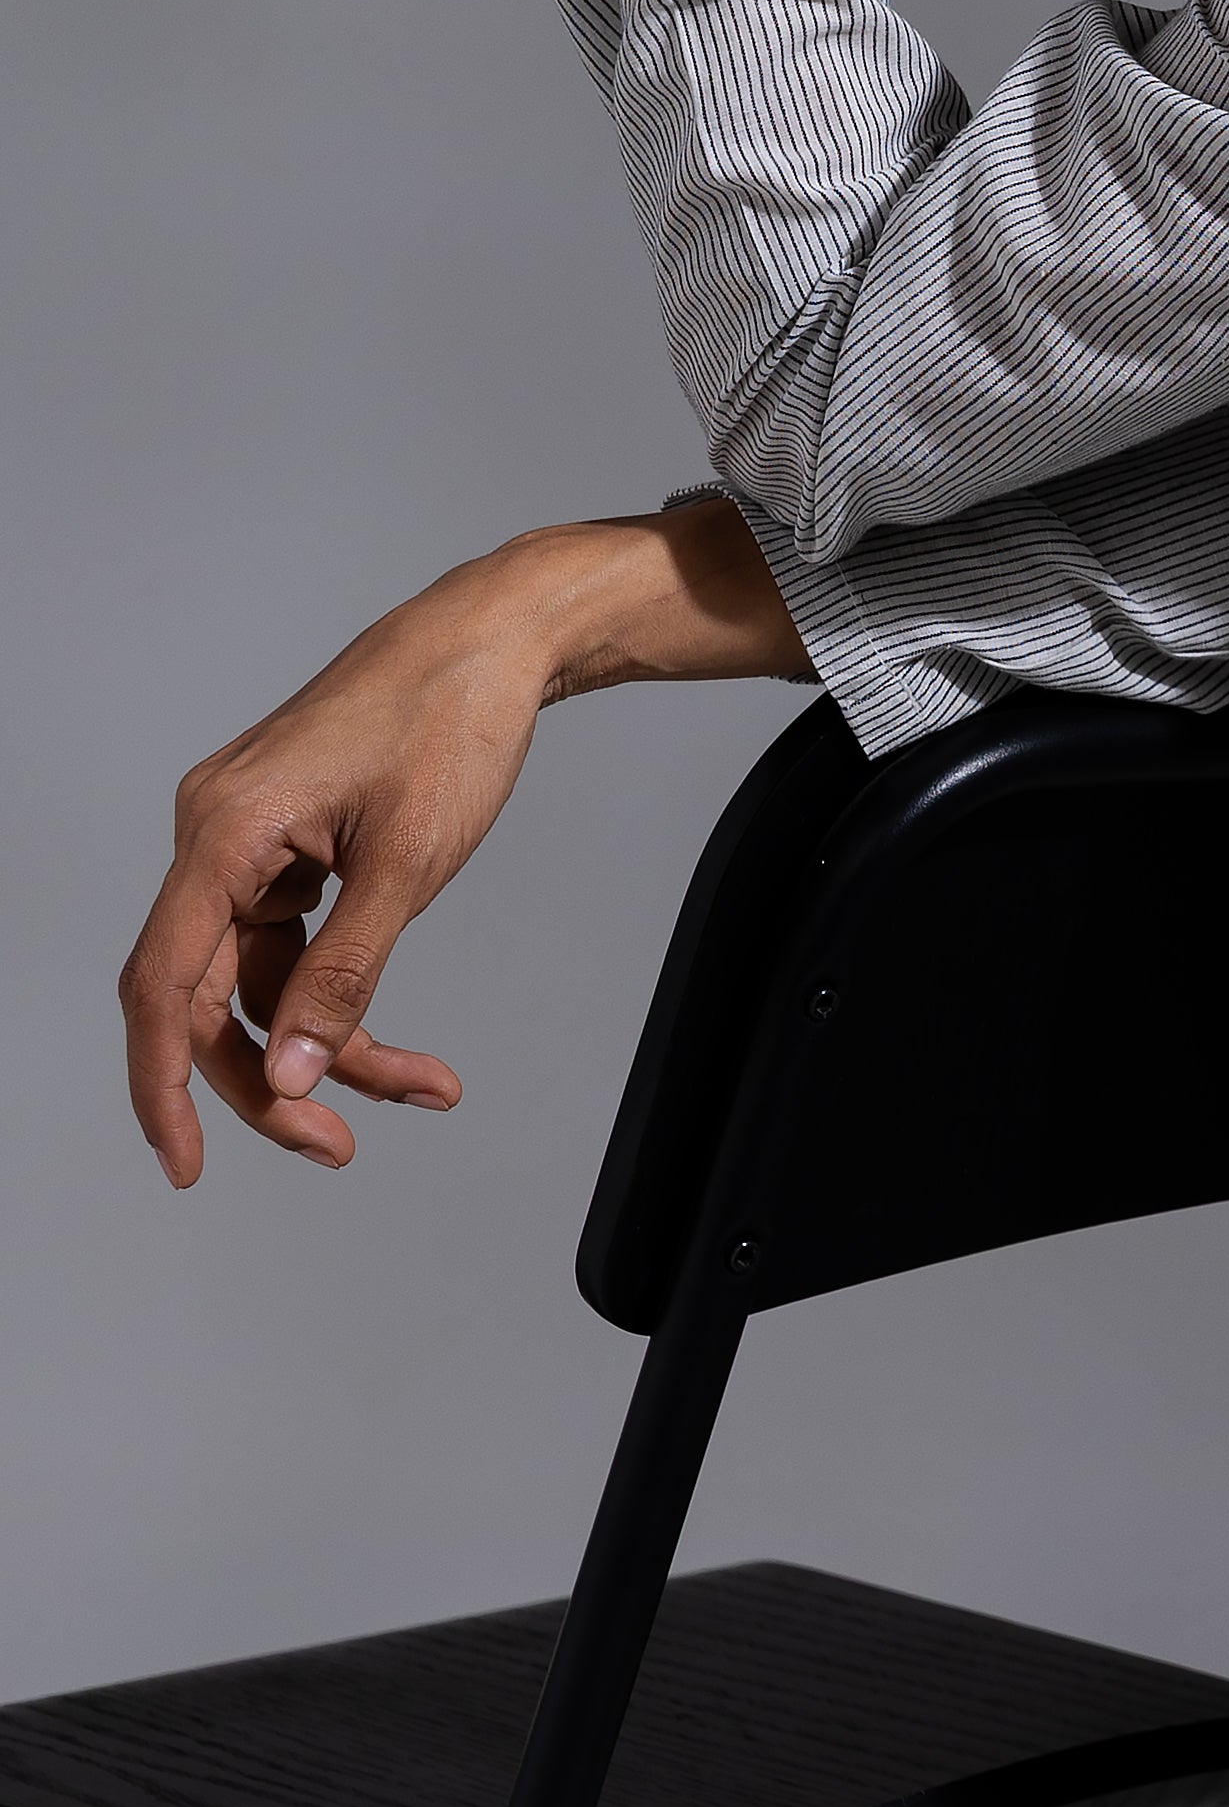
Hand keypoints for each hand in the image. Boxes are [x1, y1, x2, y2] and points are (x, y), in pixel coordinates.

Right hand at [123, 506, 809, 1186]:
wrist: (490, 640)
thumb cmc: (449, 724)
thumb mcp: (408, 865)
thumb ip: (344, 976)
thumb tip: (290, 1073)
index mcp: (222, 831)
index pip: (161, 984)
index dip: (164, 1085)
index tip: (186, 1166)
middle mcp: (214, 836)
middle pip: (207, 998)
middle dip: (272, 1081)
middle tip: (340, 1146)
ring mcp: (248, 842)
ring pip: (258, 982)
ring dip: (329, 1047)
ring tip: (423, 1089)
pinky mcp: (287, 848)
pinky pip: (291, 948)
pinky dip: (339, 998)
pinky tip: (402, 1049)